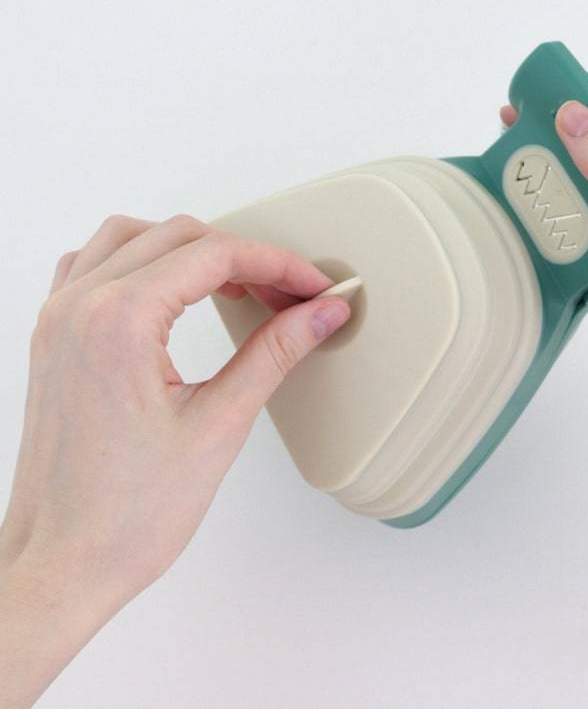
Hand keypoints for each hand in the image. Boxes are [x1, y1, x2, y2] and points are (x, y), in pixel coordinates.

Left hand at [0, 215, 350, 707]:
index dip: (278, 264)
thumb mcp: (219, 425)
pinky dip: (139, 260)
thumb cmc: (126, 515)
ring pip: (131, 236)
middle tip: (290, 294)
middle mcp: (78, 308)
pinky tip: (170, 292)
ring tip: (237, 286)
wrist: (62, 565)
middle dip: (244, 256)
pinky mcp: (52, 339)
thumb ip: (275, 353)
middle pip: (178, 236)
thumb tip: (320, 314)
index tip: (313, 288)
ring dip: (191, 249)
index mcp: (117, 321)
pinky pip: (91, 263)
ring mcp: (57, 320)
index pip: (215, 256)